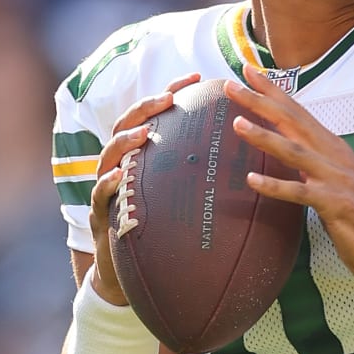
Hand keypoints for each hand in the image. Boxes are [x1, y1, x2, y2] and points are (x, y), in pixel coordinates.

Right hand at [87, 72, 201, 303]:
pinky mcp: (99, 214)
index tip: (197, 77)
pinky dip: (108, 183)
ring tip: (144, 133)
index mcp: (143, 156)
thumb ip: (204, 174)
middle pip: (127, 125)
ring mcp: (106, 187)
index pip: (155, 115)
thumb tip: (254, 157)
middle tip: (167, 98)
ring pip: (108, 155)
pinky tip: (120, 176)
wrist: (131, 275)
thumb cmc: (163, 232)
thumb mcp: (184, 199)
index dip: (172, 91)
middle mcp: (121, 165)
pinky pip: (99, 195)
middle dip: (144, 107)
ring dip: (125, 141)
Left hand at [226, 63, 353, 278]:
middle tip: (231, 85)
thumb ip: (311, 159)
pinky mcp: (334, 204)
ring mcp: (335, 178)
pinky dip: (275, 186)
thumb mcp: (334, 176)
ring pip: (294, 152)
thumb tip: (284, 146)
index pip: (298, 111)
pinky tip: (252, 181)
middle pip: (293, 122)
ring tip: (237, 124)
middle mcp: (334, 155)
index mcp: (332, 146)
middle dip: (261, 102)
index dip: (273, 91)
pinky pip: (299, 193)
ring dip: (265, 137)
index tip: (248, 71)